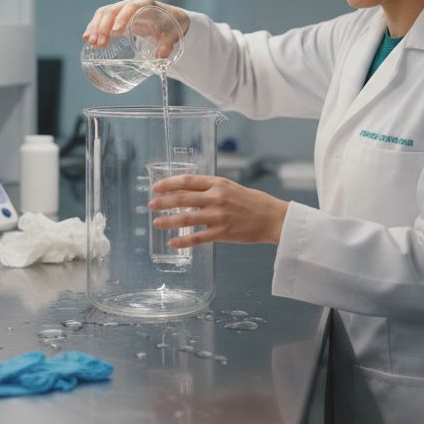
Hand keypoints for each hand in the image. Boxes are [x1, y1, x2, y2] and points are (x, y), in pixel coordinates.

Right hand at [83, 0, 190, 55]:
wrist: (169, 18)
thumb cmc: (171, 25)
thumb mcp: (173, 34)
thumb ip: (168, 44)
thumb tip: (161, 56)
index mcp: (146, 4)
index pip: (132, 7)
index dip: (123, 17)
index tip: (116, 31)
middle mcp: (132, 2)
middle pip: (114, 9)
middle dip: (104, 26)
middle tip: (99, 43)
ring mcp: (123, 7)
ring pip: (105, 13)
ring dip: (96, 27)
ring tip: (91, 42)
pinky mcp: (117, 15)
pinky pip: (102, 17)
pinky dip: (94, 26)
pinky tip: (87, 37)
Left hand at [148, 174, 288, 247]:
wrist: (272, 218)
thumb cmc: (253, 202)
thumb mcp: (231, 187)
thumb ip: (211, 189)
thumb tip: (188, 192)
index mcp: (218, 183)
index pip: (187, 181)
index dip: (168, 184)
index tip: (156, 187)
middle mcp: (217, 198)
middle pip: (182, 198)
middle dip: (163, 202)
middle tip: (150, 205)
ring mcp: (219, 216)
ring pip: (186, 218)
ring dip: (168, 220)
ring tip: (156, 223)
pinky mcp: (222, 233)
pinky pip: (197, 237)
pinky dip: (183, 240)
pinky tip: (172, 242)